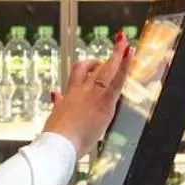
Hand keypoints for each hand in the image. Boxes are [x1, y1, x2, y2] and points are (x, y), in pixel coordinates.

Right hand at [41, 33, 134, 155]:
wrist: (59, 143)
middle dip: (110, 55)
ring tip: (126, 42)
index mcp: (70, 93)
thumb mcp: (56, 115)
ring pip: (108, 70)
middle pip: (96, 67)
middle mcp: (82, 90)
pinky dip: (124, 65)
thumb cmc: (56, 135)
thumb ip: (58, 103)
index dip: (88, 64)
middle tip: (119, 42)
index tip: (95, 61)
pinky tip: (130, 54)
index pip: (79, 71)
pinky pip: (117, 81)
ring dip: (119, 55)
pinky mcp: (105, 104)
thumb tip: (54, 93)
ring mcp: (94, 95)